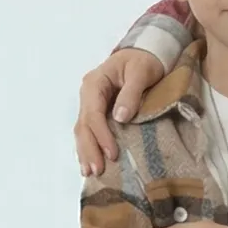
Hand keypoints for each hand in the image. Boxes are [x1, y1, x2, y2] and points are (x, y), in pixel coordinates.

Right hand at [75, 49, 165, 174]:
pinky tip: (91, 163)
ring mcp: (91, 104)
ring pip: (83, 131)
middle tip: (97, 170)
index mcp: (95, 83)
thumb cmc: (144, 61)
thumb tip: (120, 117)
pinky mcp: (98, 112)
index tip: (113, 153)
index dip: (101, 135)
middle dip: (89, 149)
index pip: (93, 114)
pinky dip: (90, 147)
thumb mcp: (141, 72)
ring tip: (90, 173)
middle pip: (84, 125)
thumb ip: (131, 93)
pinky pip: (90, 131)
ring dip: (86, 152)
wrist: (145, 54)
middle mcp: (88, 95)